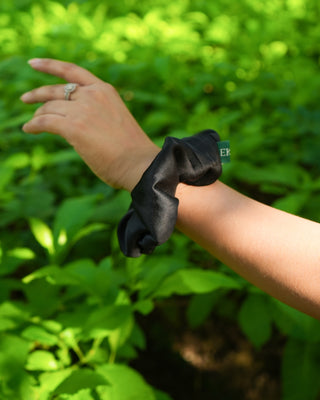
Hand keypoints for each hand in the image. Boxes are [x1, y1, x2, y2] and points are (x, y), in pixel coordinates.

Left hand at [21, 58, 159, 190]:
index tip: (33, 63)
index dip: (50, 65)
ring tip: (32, 123)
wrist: (140, 163)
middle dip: (37, 94)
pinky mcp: (73, 127)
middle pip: (56, 90)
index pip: (73, 71)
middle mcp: (92, 95)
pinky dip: (33, 125)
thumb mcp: (115, 120)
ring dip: (37, 115)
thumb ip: (97, 114)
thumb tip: (76, 124)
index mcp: (105, 91)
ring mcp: (82, 110)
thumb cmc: (131, 151)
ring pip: (49, 107)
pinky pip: (44, 122)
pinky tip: (29, 130)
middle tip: (26, 99)